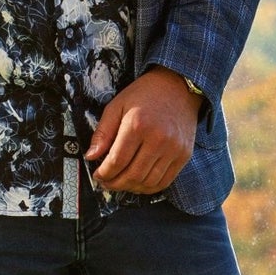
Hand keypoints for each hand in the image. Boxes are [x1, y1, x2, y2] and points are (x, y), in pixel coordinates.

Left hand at [86, 68, 198, 194]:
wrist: (178, 86)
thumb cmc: (144, 94)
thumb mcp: (117, 106)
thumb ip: (103, 132)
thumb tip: (91, 156)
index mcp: (137, 125)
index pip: (117, 161)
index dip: (104, 173)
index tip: (98, 175)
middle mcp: (158, 139)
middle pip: (133, 175)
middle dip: (115, 183)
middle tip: (106, 183)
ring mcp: (174, 148)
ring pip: (148, 182)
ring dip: (131, 188)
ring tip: (121, 183)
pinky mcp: (184, 154)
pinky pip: (165, 181)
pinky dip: (149, 187)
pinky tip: (139, 183)